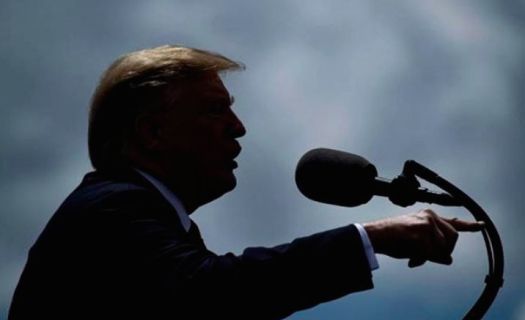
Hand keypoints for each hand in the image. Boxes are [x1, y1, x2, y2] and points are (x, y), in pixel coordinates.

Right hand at [363, 209, 484, 267]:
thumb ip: (435, 246)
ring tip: (413, 256)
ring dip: (429, 257)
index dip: (469, 225)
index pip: (453, 222)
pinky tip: (411, 260)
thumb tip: (449, 259)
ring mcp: (426, 225)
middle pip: (452, 239)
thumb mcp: (416, 239)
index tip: (481, 225)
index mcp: (429, 216)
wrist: (375, 235)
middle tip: (427, 256)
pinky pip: (429, 255)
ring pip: (441, 249)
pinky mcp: (421, 235)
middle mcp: (430, 217)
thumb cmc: (393, 238)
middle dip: (443, 251)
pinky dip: (420, 260)